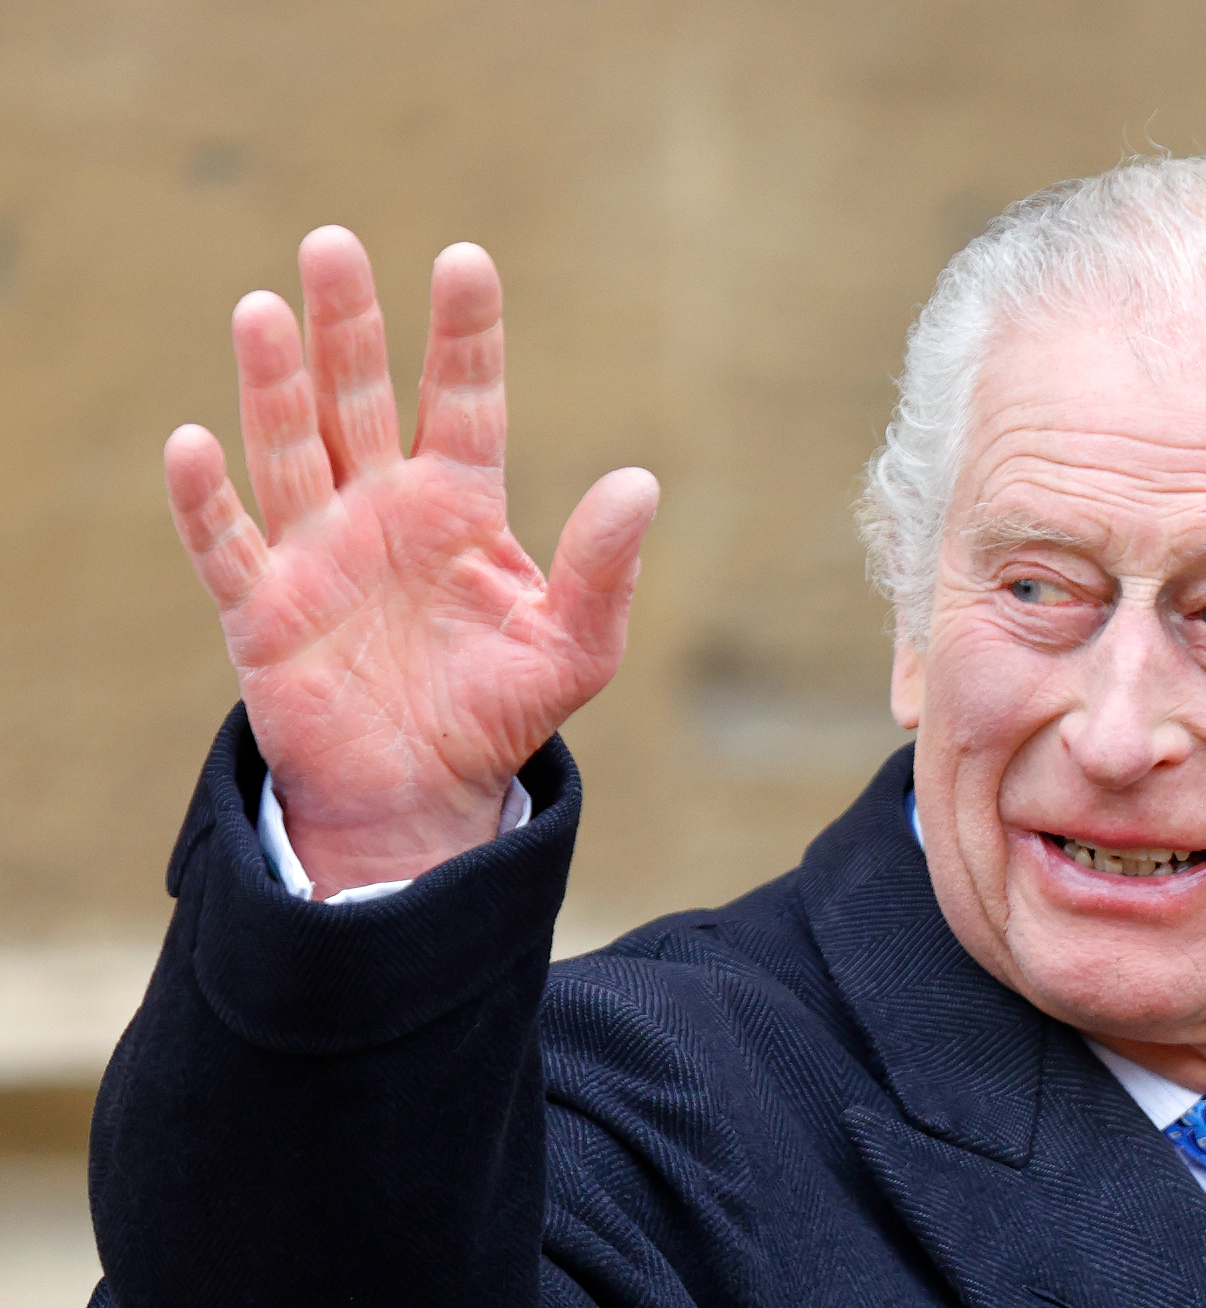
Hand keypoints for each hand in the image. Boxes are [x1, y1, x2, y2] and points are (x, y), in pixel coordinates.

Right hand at [163, 231, 656, 891]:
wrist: (425, 796)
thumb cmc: (498, 712)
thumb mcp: (574, 650)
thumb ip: (604, 572)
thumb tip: (641, 483)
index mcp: (458, 505)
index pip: (463, 401)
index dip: (465, 336)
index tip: (466, 262)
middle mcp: (379, 507)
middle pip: (356, 398)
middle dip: (346, 326)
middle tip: (333, 245)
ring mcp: (315, 550)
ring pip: (288, 449)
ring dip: (273, 385)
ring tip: (263, 310)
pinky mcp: (262, 609)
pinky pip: (227, 546)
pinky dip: (207, 500)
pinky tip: (196, 445)